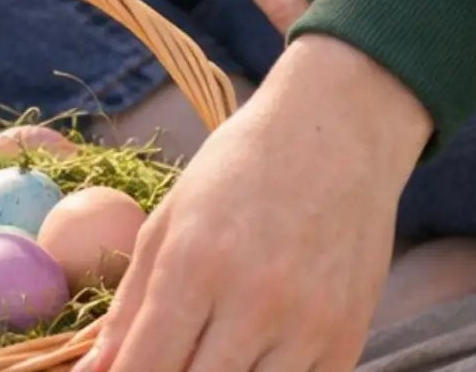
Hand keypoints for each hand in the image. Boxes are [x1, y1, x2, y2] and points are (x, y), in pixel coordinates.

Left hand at [90, 38, 431, 371]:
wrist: (337, 128)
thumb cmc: (241, 166)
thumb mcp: (172, 218)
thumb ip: (129, 304)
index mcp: (195, 263)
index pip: (144, 368)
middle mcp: (252, 301)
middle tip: (169, 355)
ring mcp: (306, 327)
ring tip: (211, 349)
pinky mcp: (346, 341)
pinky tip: (257, 351)